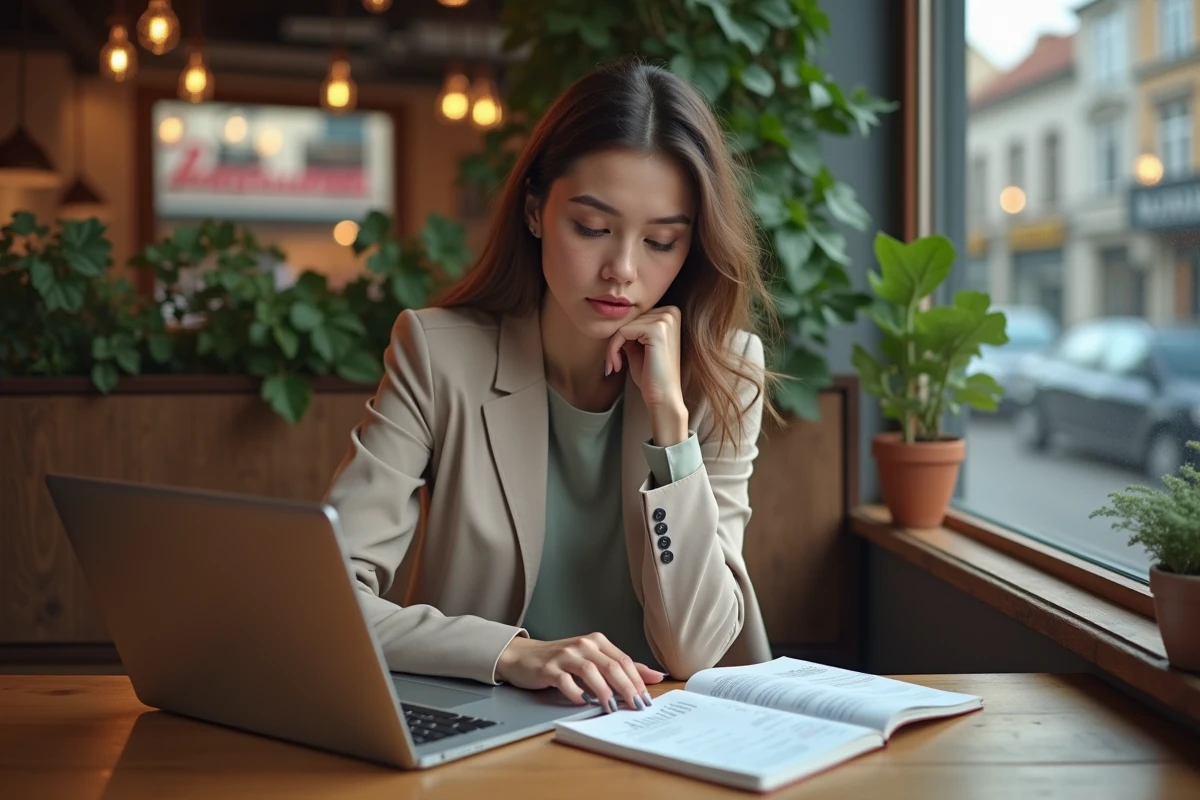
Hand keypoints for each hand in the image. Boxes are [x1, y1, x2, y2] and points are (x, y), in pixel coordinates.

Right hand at [496, 633, 664, 712]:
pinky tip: (583, 703)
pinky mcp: (549, 668)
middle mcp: (583, 645)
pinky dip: (576, 693)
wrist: (524, 657)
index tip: (647, 699)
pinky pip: (566, 681)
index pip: (623, 660)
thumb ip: (622, 668)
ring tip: (611, 708)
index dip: (638, 680)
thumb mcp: (594, 660)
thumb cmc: (563, 661)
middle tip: (636, 706)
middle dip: (627, 688)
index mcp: (597, 641)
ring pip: (591, 672)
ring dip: (604, 692)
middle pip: (611, 666)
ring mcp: (565, 655)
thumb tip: (657, 676)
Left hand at [605, 306, 687, 441]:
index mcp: (669, 314)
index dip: (621, 336)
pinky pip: (622, 332)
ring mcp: (666, 320)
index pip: (633, 316)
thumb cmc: (651, 375)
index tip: (615, 357)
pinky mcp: (657, 330)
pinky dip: (613, 349)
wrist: (663, 397)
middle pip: (628, 319)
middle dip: (615, 341)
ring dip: (612, 347)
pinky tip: (617, 366)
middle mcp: (671, 312)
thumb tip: (612, 318)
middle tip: (613, 363)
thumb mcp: (638, 346)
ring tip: (615, 365)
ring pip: (623, 325)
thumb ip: (630, 330)